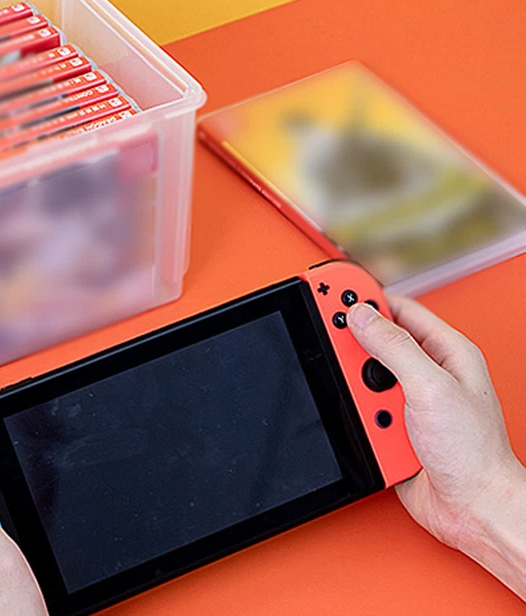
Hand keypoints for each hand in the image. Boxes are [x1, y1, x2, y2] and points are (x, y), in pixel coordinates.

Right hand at [348, 294, 525, 598]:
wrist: (473, 511)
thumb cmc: (475, 454)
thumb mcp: (432, 388)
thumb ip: (394, 348)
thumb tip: (361, 315)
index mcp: (445, 351)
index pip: (395, 308)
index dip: (362, 295)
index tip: (329, 286)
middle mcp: (425, 372)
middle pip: (369, 341)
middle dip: (349, 347)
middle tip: (322, 335)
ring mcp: (406, 399)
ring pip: (358, 378)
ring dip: (355, 392)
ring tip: (367, 406)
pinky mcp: (389, 425)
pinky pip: (357, 410)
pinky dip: (357, 418)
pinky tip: (373, 428)